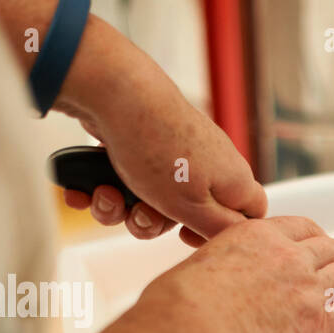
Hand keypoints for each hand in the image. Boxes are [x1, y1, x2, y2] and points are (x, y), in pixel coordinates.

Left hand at [62, 96, 264, 245]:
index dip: (224, 232)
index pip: (249, 214)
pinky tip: (84, 188)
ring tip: (106, 194)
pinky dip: (105, 188)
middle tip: (139, 216)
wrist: (115, 93)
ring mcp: (174, 153)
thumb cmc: (159, 150)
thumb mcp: (193, 208)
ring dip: (123, 208)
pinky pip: (127, 180)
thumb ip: (221, 229)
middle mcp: (208, 165)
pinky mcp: (144, 143)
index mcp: (232, 180)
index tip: (189, 235)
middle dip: (153, 223)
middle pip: (188, 214)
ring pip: (151, 200)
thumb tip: (239, 237)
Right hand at [111, 216, 333, 332]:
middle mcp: (288, 257)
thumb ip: (214, 275)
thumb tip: (208, 293)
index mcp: (254, 237)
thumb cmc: (177, 308)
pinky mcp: (320, 323)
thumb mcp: (193, 273)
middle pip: (330, 249)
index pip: (297, 229)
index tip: (322, 243)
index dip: (316, 238)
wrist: (191, 331)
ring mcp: (308, 289)